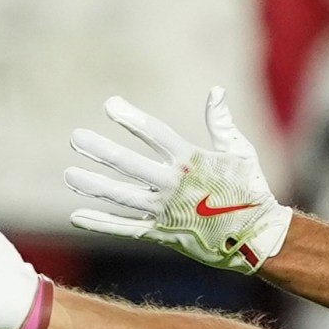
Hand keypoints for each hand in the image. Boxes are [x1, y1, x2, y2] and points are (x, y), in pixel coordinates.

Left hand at [66, 89, 292, 272]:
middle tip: (76, 138)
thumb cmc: (250, 190)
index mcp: (192, 161)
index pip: (155, 134)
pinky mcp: (162, 234)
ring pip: (122, 197)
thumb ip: (222, 123)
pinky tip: (78, 215)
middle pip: (130, 165)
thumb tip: (216, 91)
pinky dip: (101, 223)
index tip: (110, 105)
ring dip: (94, 185)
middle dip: (101, 150)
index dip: (131, 119)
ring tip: (70, 174)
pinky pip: (126, 228)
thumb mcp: (241, 152)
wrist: (258, 237)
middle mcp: (175, 185)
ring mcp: (166, 211)